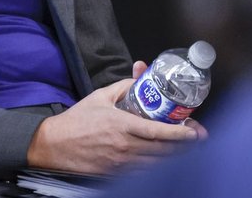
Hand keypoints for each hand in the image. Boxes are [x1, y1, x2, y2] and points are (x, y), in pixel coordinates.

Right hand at [25, 69, 200, 174]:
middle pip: (163, 151)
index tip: (194, 131)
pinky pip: (143, 173)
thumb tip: (140, 77)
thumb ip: (123, 86)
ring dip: (174, 157)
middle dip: (184, 146)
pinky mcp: (115, 174)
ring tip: (185, 148)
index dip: (180, 134)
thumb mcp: (100, 96)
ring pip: (156, 164)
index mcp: (122, 125)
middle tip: (197, 139)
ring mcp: (120, 163)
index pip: (158, 132)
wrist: (55, 145)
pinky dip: (157, 167)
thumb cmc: (77, 120)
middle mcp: (124, 146)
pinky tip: (163, 160)